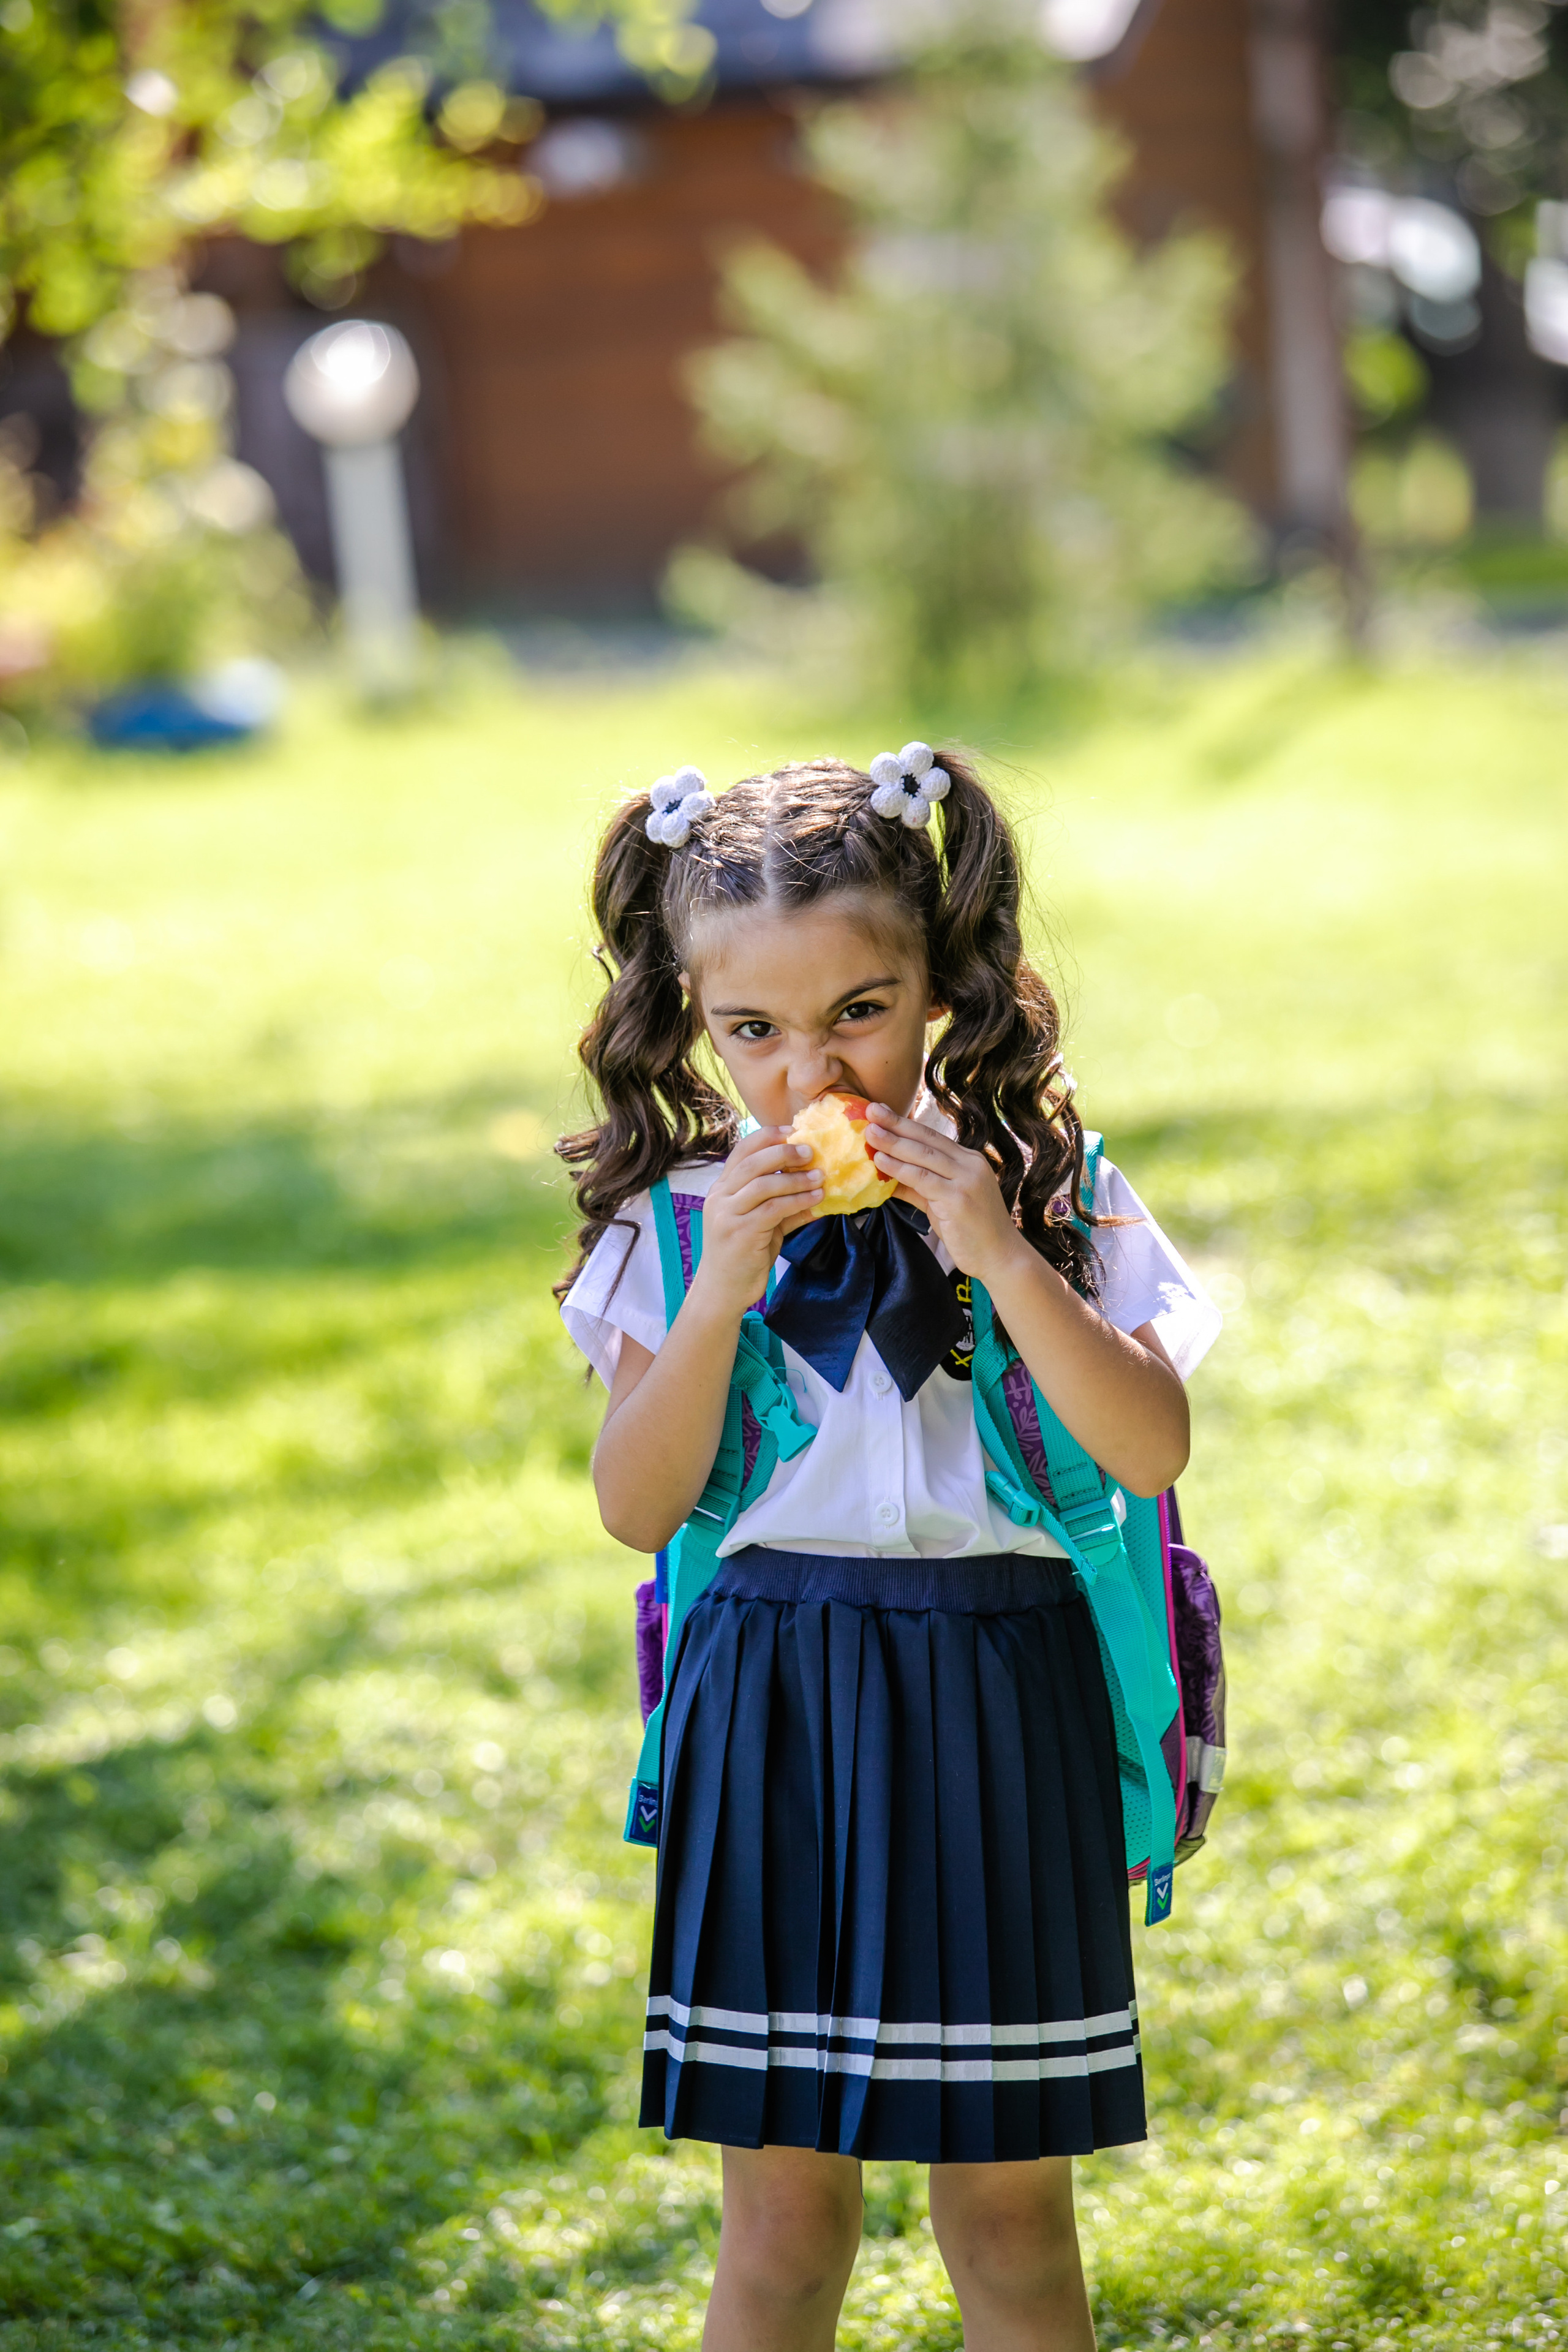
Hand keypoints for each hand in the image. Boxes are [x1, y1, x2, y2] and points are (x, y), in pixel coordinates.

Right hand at [688, 1128, 823, 1319]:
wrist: (723, 1291)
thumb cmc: (743, 1255)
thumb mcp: (764, 1225)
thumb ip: (785, 1205)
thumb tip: (820, 1189)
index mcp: (721, 1189)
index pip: (742, 1151)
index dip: (767, 1137)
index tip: (793, 1130)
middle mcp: (720, 1198)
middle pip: (751, 1162)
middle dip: (783, 1152)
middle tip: (810, 1150)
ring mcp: (727, 1215)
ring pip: (763, 1184)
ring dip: (795, 1178)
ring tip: (820, 1176)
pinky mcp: (740, 1233)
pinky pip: (773, 1210)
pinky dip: (797, 1201)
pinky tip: (816, 1199)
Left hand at [862, 1105, 1025, 1284]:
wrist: (999, 1257)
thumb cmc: (971, 1230)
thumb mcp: (941, 1202)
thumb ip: (917, 1186)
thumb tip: (885, 1173)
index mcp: (969, 1161)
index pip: (931, 1137)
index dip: (904, 1123)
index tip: (880, 1111)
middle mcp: (970, 1165)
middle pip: (927, 1139)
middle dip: (896, 1124)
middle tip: (871, 1110)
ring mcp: (966, 1181)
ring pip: (924, 1156)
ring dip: (894, 1143)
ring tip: (869, 1133)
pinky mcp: (959, 1199)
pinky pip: (923, 1179)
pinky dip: (900, 1169)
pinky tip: (881, 1161)